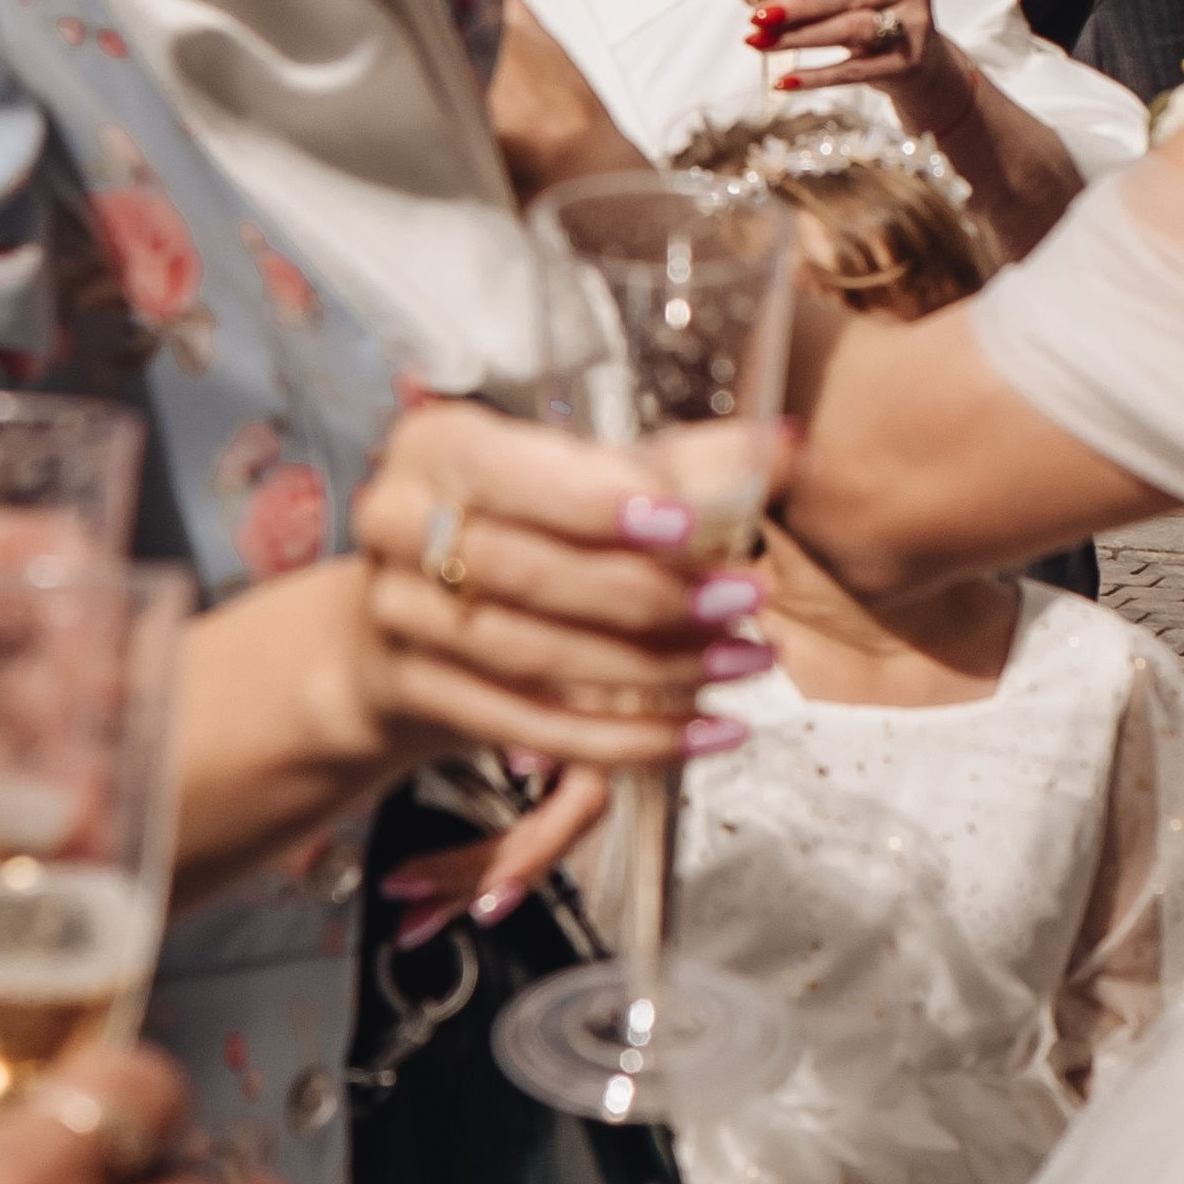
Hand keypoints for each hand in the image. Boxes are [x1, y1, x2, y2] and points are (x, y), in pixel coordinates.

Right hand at [350, 402, 784, 797]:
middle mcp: (397, 522)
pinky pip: (534, 728)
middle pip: (533, 573)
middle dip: (652, 594)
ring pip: (538, 657)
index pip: (525, 476)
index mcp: (438, 446)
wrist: (410, 619)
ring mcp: (397, 615)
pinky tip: (707, 730)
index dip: (608, 505)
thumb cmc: (520, 526)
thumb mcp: (588, 479)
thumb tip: (786, 447)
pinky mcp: (416, 694)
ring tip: (745, 662)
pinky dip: (629, 737)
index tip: (696, 526)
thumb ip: (685, 464)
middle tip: (746, 599)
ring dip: (656, 669)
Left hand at [746, 0, 969, 124]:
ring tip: (759, 43)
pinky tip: (784, 80)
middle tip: (757, 16)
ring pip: (851, 30)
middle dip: (798, 7)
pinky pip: (854, 71)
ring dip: (799, 38)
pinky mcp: (905, 63)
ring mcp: (912, 26)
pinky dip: (816, 76)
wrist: (917, 59)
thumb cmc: (869, 10)